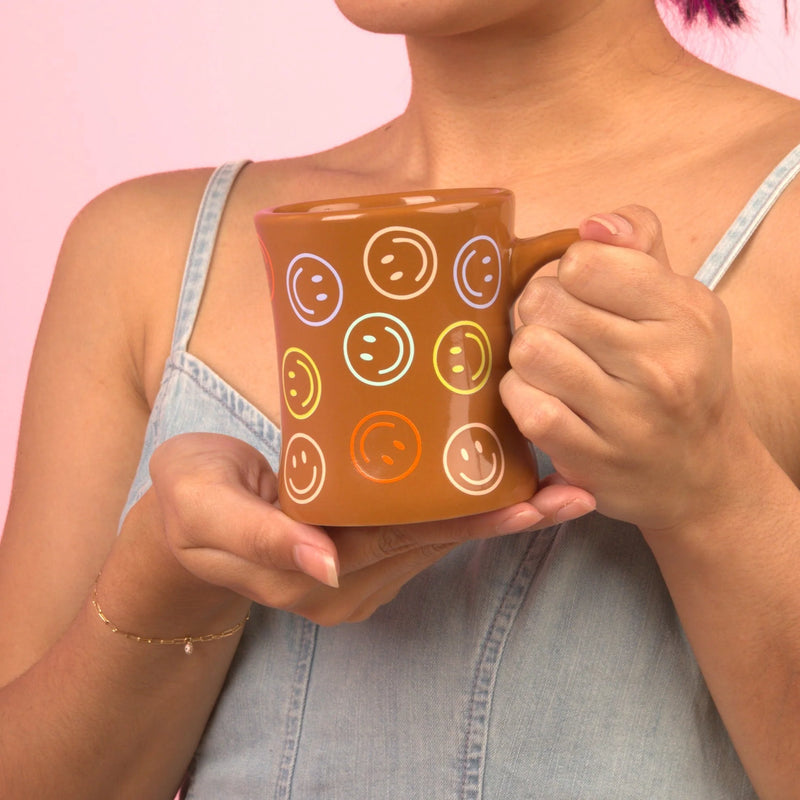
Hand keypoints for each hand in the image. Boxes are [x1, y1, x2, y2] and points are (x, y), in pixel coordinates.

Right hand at [147, 433, 594, 624]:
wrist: (181, 521)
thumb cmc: (187, 502)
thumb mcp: (203, 508)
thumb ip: (259, 537)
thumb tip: (323, 561)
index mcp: (313, 573)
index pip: (406, 540)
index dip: (469, 519)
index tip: (530, 502)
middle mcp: (347, 583)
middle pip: (439, 543)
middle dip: (508, 518)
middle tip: (574, 490)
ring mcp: (358, 577)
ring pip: (439, 541)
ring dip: (498, 515)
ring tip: (560, 485)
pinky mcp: (362, 558)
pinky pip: (423, 534)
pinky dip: (466, 511)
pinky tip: (504, 485)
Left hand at [500, 205, 750, 532]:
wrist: (700, 472)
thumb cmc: (679, 374)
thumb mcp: (679, 301)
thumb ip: (638, 246)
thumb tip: (592, 225)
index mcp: (685, 312)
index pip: (583, 261)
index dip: (566, 272)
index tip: (578, 291)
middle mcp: (662, 365)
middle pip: (545, 303)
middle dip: (538, 311)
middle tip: (556, 329)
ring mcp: (627, 417)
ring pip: (529, 350)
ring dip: (526, 353)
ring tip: (548, 362)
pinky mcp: (591, 457)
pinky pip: (525, 404)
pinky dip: (519, 395)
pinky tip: (540, 396)